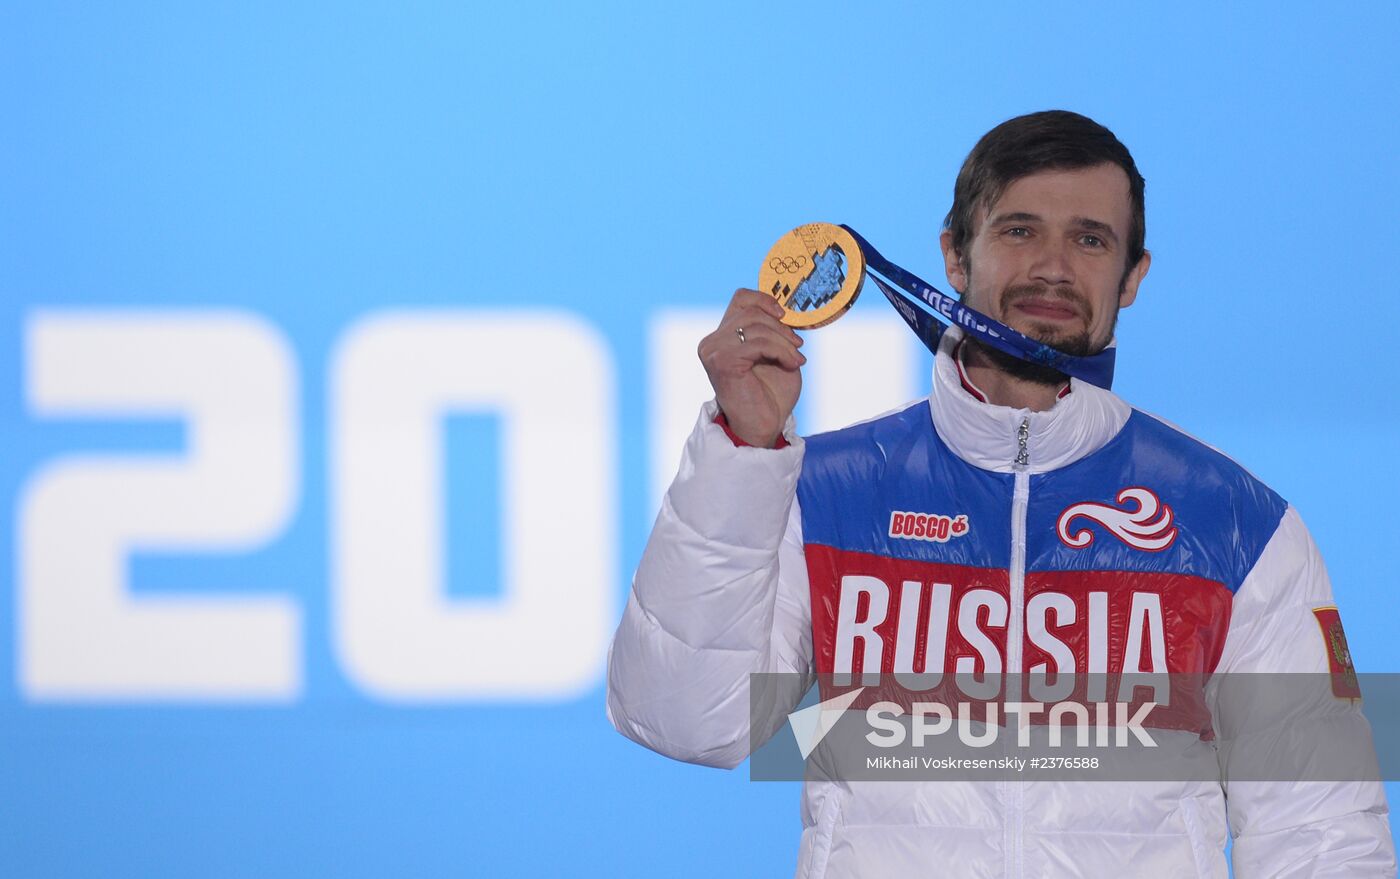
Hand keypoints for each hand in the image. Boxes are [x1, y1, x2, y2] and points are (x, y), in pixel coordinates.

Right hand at [697, 289, 805, 447]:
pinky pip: (759, 343)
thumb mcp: (774, 353)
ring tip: (796, 359)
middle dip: (780, 327)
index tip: (784, 316)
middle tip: (798, 346)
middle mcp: (712, 342)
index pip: (740, 299)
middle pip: (751, 312)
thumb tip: (784, 308)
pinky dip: (781, 351)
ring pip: (756, 326)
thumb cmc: (769, 394)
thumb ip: (772, 330)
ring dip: (783, 341)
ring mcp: (714, 351)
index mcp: (721, 337)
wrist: (763, 426)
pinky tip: (792, 365)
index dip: (764, 300)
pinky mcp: (722, 362)